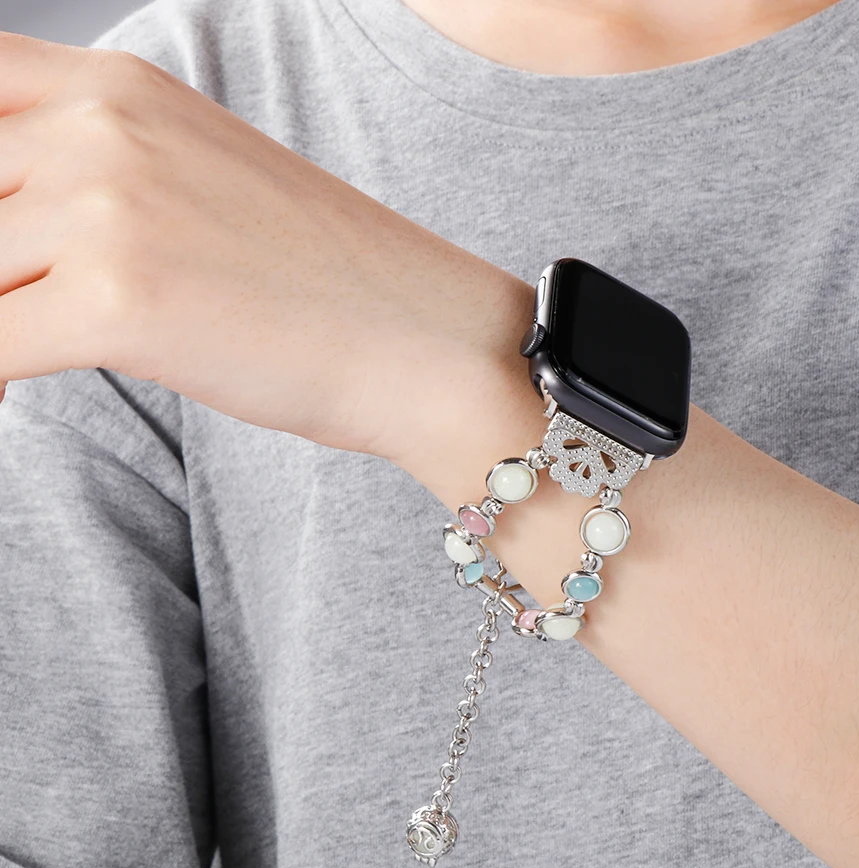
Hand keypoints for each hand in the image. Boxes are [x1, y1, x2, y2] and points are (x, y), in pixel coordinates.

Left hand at [0, 32, 531, 459]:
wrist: (425, 342)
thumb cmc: (330, 282)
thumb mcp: (201, 184)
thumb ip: (99, 176)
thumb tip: (19, 231)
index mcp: (121, 86)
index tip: (5, 245)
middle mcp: (103, 127)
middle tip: (18, 310)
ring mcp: (108, 209)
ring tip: (21, 358)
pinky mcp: (118, 302)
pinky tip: (12, 397)